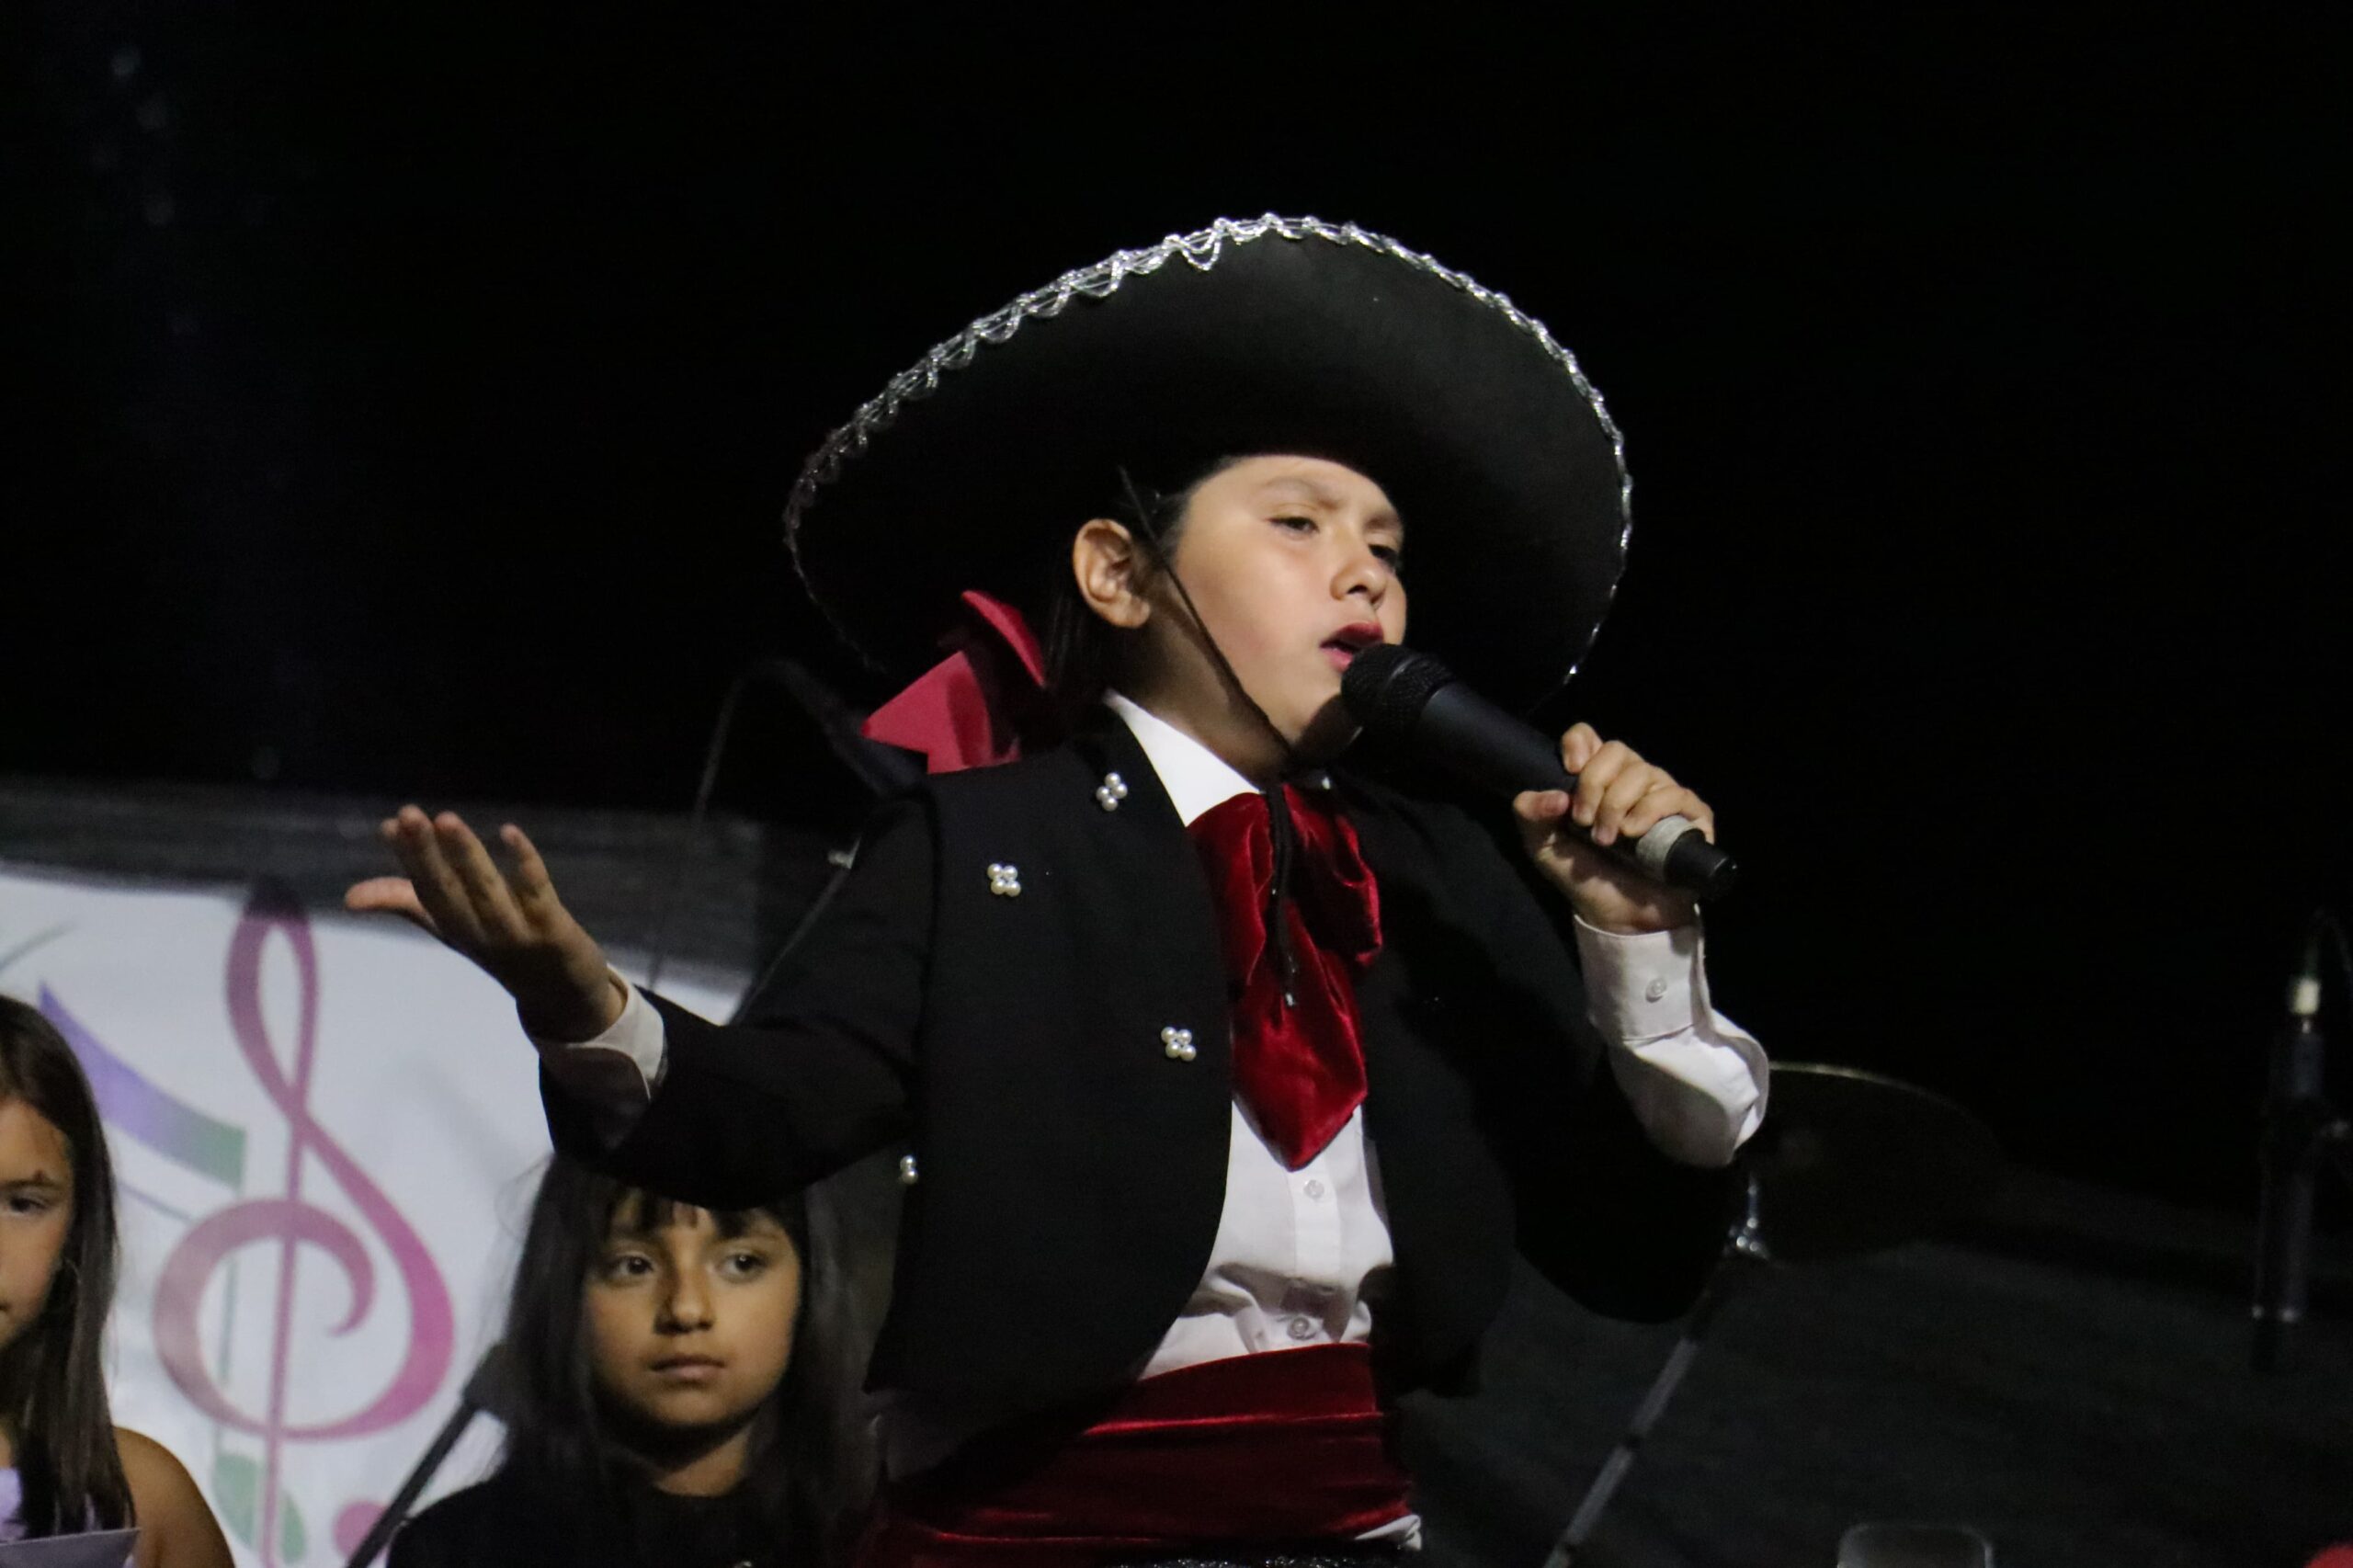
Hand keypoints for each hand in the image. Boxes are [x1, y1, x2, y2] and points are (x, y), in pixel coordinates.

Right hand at [345, 805, 624, 1040]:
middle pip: (448, 891)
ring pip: (486, 891)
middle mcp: (479, 934)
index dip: (408, 859)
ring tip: (446, 819)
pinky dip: (523, 864)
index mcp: (455, 930)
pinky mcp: (553, 930)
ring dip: (465, 856)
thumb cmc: (505, 950)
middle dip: (426, 853)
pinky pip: (536, 894)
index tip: (389, 826)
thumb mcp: (456, 930)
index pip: (425, 891)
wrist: (564, 997)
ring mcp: (516, 934)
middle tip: (408, 814)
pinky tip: (509, 832)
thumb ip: (410, 903)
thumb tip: (351, 894)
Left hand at [1512, 724, 1712, 934]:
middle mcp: (1631, 780)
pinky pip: (1674, 794)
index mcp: (1596, 779)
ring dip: (1617, 805)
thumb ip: (1532, 815)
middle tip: (1583, 821)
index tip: (1569, 770)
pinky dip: (1650, 810)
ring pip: (1643, 771)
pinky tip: (1634, 834)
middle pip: (1616, 750)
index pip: (1588, 737)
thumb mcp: (1544, 848)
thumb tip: (1551, 795)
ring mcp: (1662, 795)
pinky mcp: (1690, 816)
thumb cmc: (1585, 877)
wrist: (1621, 917)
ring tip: (1607, 840)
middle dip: (1594, 783)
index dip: (1578, 744)